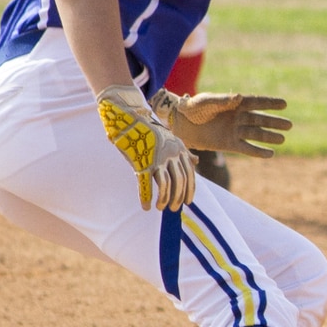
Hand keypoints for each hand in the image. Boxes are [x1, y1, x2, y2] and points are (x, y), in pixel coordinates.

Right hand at [97, 85, 198, 210]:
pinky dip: (146, 197)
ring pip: (166, 185)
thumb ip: (184, 152)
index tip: (188, 202)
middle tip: (174, 209)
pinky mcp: (142, 162)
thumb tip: (197, 161)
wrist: (130, 117)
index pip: (190, 174)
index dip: (190, 189)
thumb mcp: (172, 139)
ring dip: (164, 200)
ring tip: (161, 208)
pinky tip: (146, 206)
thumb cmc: (150, 130)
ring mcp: (157, 158)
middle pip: (180, 181)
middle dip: (178, 197)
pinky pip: (146, 184)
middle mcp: (172, 154)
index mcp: (180, 149)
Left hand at [154, 89, 291, 157]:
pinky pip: (246, 148)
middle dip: (274, 122)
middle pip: (260, 119)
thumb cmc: (192, 107)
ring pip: (256, 134)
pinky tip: (270, 154)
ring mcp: (234, 131)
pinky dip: (257, 151)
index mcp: (234, 103)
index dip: (270, 103)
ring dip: (269, 137)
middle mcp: (237, 117)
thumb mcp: (206, 101)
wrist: (180, 123)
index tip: (284, 104)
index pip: (256, 102)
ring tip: (282, 139)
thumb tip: (239, 97)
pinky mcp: (229, 144)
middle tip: (289, 125)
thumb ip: (222, 100)